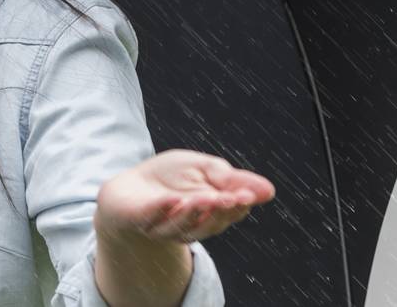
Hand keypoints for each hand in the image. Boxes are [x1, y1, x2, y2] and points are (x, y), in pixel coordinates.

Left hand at [94, 150, 274, 244]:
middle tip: (230, 197)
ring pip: (183, 225)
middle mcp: (190, 226)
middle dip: (220, 210)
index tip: (247, 195)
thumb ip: (230, 178)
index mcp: (209, 214)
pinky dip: (161, 209)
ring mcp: (165, 227)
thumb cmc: (169, 177)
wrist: (128, 186)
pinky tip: (171, 199)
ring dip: (194, 211)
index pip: (230, 213)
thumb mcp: (203, 168)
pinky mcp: (140, 221)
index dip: (239, 205)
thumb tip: (268, 190)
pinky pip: (151, 218)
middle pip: (210, 224)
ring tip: (204, 197)